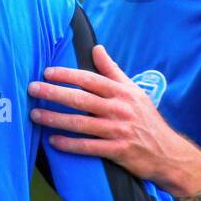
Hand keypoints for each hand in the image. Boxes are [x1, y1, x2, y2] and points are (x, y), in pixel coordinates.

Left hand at [28, 43, 200, 193]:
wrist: (167, 152)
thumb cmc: (146, 119)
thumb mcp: (134, 91)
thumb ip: (112, 70)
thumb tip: (96, 48)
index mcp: (122, 92)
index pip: (90, 79)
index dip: (68, 75)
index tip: (47, 72)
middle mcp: (119, 109)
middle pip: (81, 99)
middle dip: (54, 93)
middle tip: (33, 89)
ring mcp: (118, 131)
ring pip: (80, 123)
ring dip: (55, 119)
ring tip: (35, 115)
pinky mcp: (117, 151)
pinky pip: (88, 147)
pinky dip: (69, 144)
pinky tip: (52, 140)